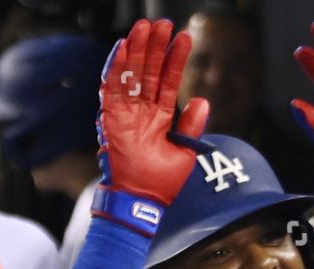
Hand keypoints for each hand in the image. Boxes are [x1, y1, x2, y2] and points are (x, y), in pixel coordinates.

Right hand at [96, 19, 209, 205]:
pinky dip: (116, 66)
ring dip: (137, 49)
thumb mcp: (184, 153)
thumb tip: (203, 100)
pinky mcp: (111, 117)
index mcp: (160, 118)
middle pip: (148, 71)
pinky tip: (124, 45)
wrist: (141, 201)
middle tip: (162, 22)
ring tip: (146, 26)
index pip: (168, 81)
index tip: (184, 37)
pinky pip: (112, 86)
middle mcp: (142, 111)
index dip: (175, 60)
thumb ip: (192, 126)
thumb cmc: (161, 184)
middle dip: (155, 46)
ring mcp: (126, 113)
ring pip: (131, 73)